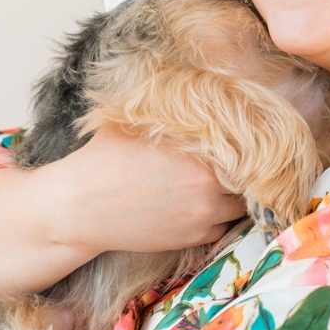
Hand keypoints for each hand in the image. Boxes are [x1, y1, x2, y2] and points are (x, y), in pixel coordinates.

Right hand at [55, 124, 247, 254]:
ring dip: (236, 196)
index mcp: (200, 153)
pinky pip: (222, 228)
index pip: (246, 149)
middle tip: (237, 162)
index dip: (248, 145)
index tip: (245, 140)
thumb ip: (174, 114)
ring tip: (221, 182)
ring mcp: (202, 216)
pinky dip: (219, 217)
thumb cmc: (105, 158)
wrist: (80, 207)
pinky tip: (203, 203)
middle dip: (245, 171)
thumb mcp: (137, 122)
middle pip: (249, 180)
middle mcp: (208, 187)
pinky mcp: (192, 239)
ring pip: (240, 207)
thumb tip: (200, 90)